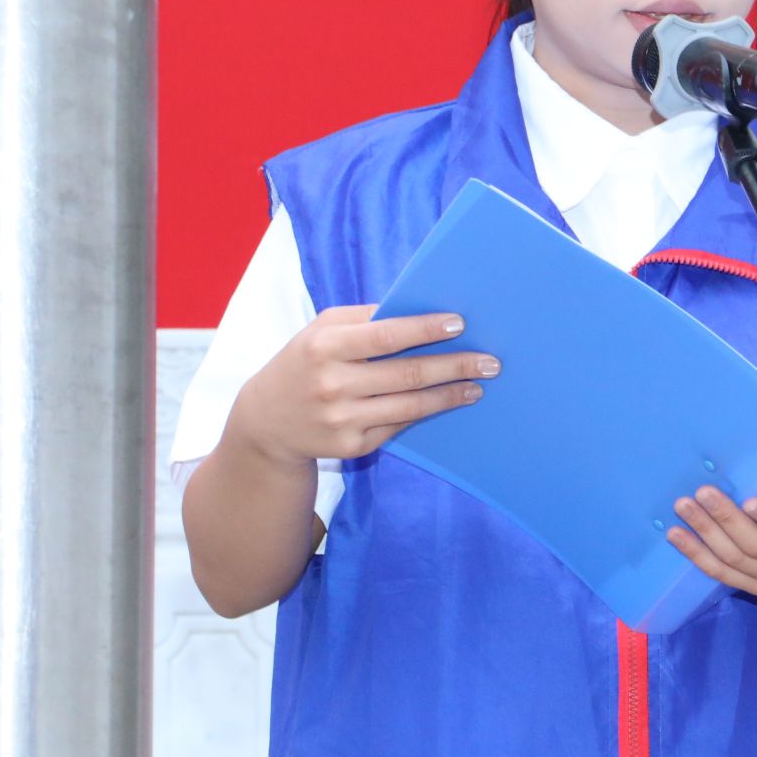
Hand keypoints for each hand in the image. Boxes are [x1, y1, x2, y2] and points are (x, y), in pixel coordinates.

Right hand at [226, 305, 495, 466]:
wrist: (266, 423)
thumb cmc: (304, 361)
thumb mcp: (322, 330)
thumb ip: (365, 319)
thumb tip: (421, 309)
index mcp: (324, 346)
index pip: (384, 335)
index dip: (425, 329)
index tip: (460, 323)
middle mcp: (332, 384)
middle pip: (406, 374)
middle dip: (454, 366)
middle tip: (490, 361)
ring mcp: (342, 420)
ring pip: (410, 405)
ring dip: (451, 395)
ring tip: (479, 385)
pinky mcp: (351, 447)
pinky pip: (399, 425)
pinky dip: (427, 412)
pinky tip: (448, 402)